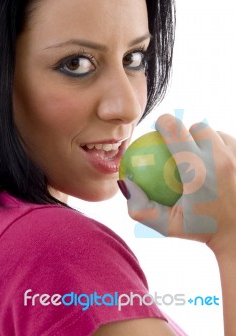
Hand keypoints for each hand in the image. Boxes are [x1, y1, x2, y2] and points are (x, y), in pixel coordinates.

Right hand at [118, 114, 235, 253]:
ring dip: (207, 140)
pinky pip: (231, 142)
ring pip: (218, 133)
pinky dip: (222, 147)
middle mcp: (220, 159)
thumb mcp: (168, 226)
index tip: (159, 128)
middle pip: (198, 127)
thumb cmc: (202, 230)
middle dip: (187, 132)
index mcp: (196, 171)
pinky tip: (218, 161)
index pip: (175, 130)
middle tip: (182, 148)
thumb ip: (141, 208)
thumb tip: (126, 184)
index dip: (164, 121)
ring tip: (201, 155)